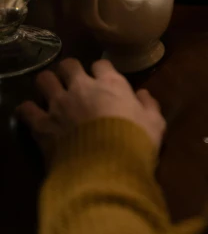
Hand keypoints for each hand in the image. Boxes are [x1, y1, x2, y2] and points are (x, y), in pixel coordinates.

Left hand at [17, 59, 165, 160]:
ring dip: (47, 84)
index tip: (102, 80)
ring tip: (50, 94)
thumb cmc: (135, 143)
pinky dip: (27, 111)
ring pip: (44, 79)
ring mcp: (59, 104)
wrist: (107, 169)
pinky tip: (32, 116)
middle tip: (71, 83)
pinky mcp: (42, 124)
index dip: (101, 70)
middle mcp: (82, 88)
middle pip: (68, 65)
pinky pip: (26, 109)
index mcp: (111, 84)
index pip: (102, 64)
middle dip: (69, 71)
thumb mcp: (155, 124)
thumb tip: (144, 94)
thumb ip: (149, 106)